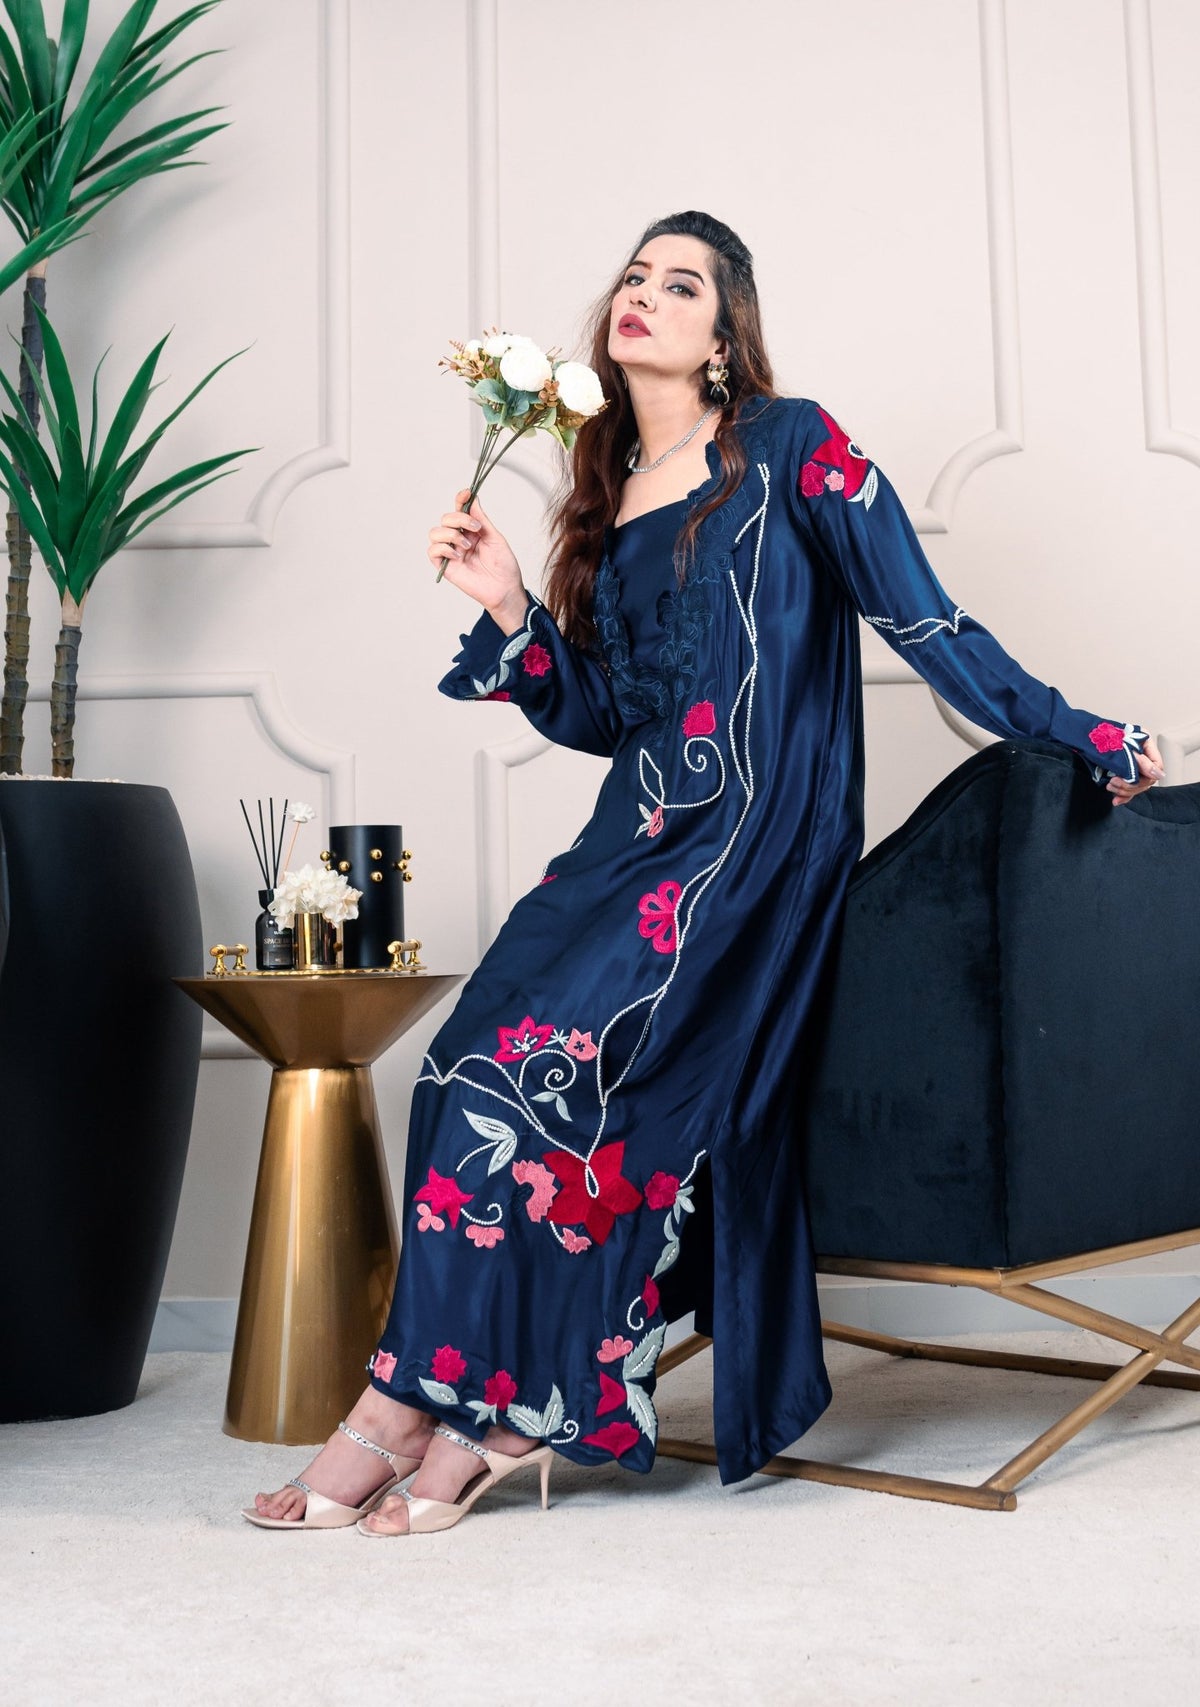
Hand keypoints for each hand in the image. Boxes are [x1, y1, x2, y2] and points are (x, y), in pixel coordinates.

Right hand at [427, 489, 527, 632]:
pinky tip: (459, 555)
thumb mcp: (495, 537)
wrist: (505, 589)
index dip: (460, 499)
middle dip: (459, 519)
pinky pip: (433, 551)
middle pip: (446, 518)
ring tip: (468, 546)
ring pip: (435, 532)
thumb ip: (481, 519)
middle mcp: (458, 538)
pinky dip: (444, 548)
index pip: (459, 510)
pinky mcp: (445, 566)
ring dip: (451, 534)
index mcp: (471, 530)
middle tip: (476, 529)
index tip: (467, 493)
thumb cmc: (504, 566)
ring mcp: (451, 552)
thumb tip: (472, 499)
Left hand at [1107, 734, 1164, 805]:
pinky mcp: (1122, 774)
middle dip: (1131, 784)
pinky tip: (1116, 800)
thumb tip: (1158, 774)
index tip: (1133, 779)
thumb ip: (1140, 761)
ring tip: (1110, 786)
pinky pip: (1128, 789)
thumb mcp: (1122, 747)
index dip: (1148, 775)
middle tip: (1115, 782)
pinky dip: (1123, 796)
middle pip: (1147, 778)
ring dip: (1124, 790)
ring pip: (1137, 786)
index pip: (1156, 765)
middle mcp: (1141, 755)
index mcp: (1145, 744)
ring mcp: (1131, 765)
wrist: (1082, 737)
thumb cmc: (1100, 736)